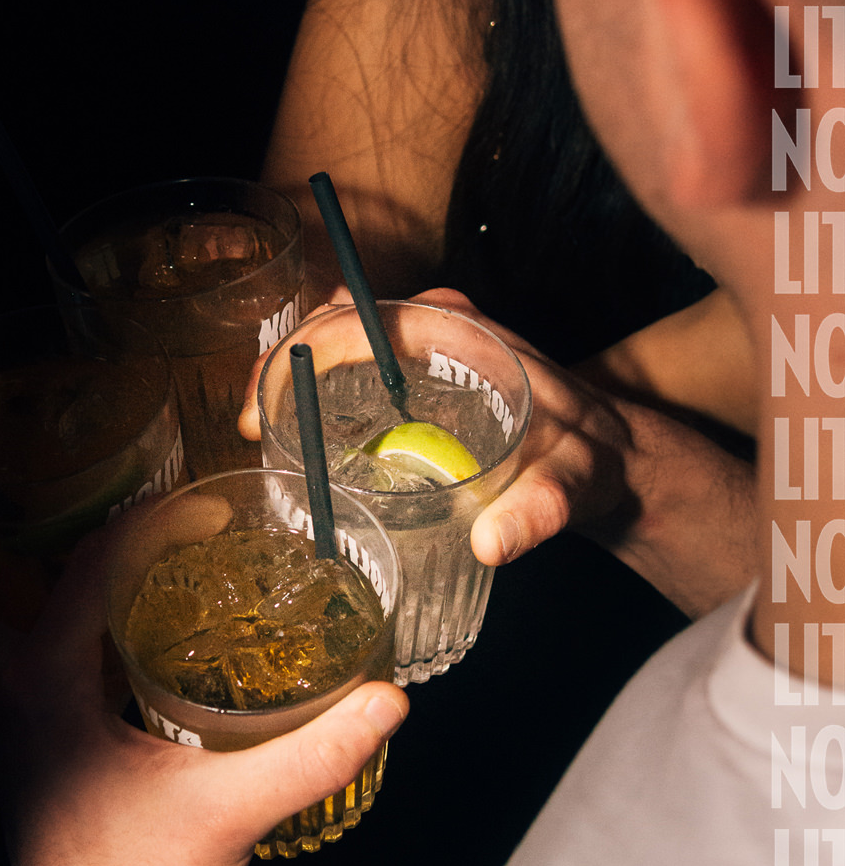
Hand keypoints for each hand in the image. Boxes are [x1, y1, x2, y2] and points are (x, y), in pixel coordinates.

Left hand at [0, 469, 407, 865]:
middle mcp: (4, 699)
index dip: (146, 525)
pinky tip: (46, 616)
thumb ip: (311, 755)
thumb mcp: (228, 813)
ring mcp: (3, 728)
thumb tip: (385, 701)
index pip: (87, 574)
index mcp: (43, 691)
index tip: (203, 506)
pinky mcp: (22, 753)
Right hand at [238, 285, 756, 615]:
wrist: (615, 460)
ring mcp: (425, 349)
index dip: (298, 357)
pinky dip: (319, 396)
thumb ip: (542, 512)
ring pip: (337, 346)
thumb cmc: (594, 462)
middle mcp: (435, 327)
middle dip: (281, 370)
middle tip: (251, 433)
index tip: (264, 413)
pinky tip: (299, 441)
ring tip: (262, 440)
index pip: (357, 320)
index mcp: (459, 331)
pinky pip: (355, 372)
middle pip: (333, 326)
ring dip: (293, 383)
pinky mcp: (421, 379)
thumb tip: (491, 545)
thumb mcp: (574, 485)